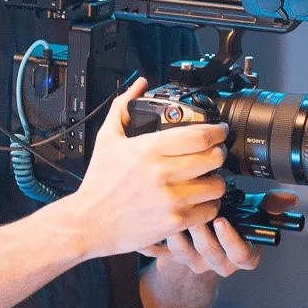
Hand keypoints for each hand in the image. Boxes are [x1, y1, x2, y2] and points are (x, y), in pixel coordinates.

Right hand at [56, 79, 229, 259]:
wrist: (89, 222)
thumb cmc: (99, 183)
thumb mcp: (107, 139)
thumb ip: (123, 107)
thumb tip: (139, 85)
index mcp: (149, 148)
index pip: (200, 135)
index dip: (217, 131)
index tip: (219, 131)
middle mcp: (162, 173)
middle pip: (214, 158)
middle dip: (218, 154)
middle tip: (213, 154)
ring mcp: (170, 199)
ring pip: (216, 185)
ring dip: (215, 181)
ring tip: (205, 179)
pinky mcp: (174, 221)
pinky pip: (209, 210)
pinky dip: (208, 205)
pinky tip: (198, 201)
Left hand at [143, 191, 295, 276]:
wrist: (198, 251)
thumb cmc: (225, 227)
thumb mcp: (249, 216)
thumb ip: (267, 206)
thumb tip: (290, 199)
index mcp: (240, 255)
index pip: (242, 254)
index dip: (232, 239)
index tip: (222, 220)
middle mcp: (218, 262)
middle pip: (209, 251)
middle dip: (200, 230)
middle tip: (192, 209)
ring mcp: (194, 263)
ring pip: (183, 253)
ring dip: (176, 232)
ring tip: (169, 210)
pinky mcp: (172, 261)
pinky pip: (159, 254)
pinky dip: (151, 242)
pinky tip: (146, 226)